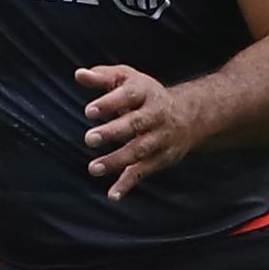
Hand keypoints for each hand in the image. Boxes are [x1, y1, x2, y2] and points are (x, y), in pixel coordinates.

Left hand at [77, 64, 206, 200]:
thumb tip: (79, 74)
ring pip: (139, 150)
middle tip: (89, 138)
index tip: (89, 112)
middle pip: (135, 124)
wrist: (189, 115)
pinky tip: (113, 195)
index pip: (128, 96)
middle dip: (113, 132)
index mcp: (146, 92)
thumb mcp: (127, 79)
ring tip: (93, 168)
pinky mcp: (161, 158)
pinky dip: (128, 184)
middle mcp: (156, 115)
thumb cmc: (146, 95)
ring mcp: (160, 138)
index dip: (110, 103)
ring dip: (117, 160)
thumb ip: (103, 77)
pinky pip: (143, 171)